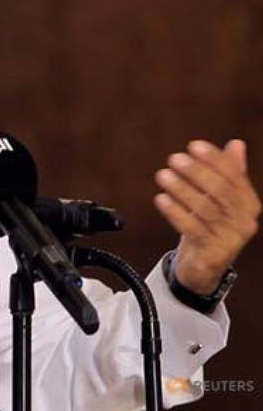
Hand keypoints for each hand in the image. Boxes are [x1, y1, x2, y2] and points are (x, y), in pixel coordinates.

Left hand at [154, 139, 259, 293]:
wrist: (205, 266)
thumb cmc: (211, 227)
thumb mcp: (220, 200)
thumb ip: (230, 172)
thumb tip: (236, 144)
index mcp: (249, 203)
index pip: (234, 176)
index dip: (214, 159)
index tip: (194, 146)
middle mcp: (245, 221)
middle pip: (220, 191)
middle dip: (196, 172)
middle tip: (174, 159)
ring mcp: (231, 239)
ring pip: (205, 209)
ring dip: (181, 189)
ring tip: (163, 175)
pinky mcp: (213, 253)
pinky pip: (192, 228)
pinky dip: (174, 212)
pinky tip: (161, 199)